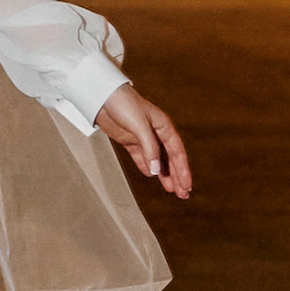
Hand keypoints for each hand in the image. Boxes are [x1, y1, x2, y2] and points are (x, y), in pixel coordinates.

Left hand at [95, 84, 192, 201]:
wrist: (102, 96)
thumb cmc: (124, 104)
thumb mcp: (139, 126)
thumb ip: (149, 148)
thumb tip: (156, 171)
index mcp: (164, 127)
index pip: (177, 152)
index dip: (183, 170)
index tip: (187, 185)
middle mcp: (156, 133)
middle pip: (170, 159)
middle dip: (177, 176)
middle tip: (184, 194)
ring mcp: (143, 138)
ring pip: (157, 161)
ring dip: (164, 175)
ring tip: (172, 190)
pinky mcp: (130, 141)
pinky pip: (142, 158)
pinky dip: (147, 168)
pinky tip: (151, 176)